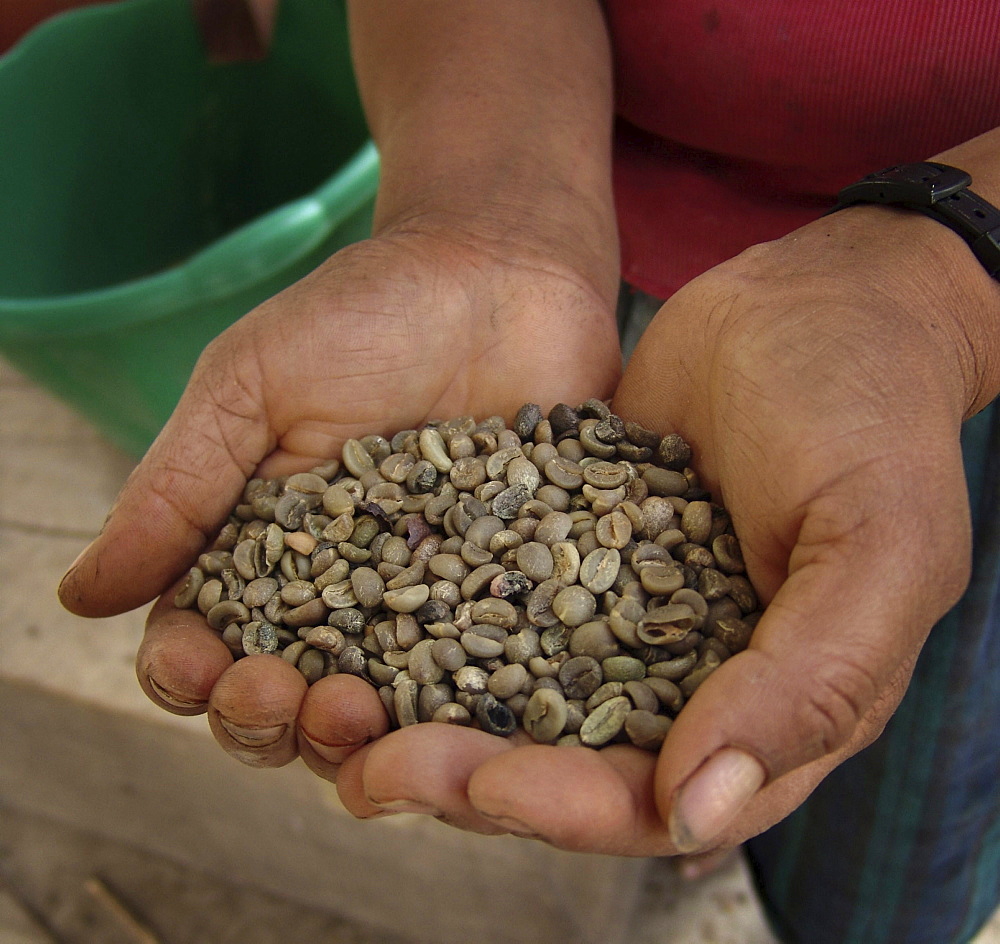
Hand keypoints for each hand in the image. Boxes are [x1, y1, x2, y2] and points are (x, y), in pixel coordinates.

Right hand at [58, 219, 619, 780]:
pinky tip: (461, 718)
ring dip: (358, 736)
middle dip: (271, 720)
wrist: (503, 272)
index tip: (198, 662)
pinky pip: (491, 674)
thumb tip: (81, 595)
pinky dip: (468, 710)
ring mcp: (435, 601)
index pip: (209, 643)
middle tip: (288, 697)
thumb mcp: (252, 385)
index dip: (192, 673)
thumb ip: (177, 487)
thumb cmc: (369, 314)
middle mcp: (347, 593)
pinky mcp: (515, 594)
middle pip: (292, 698)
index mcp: (266, 551)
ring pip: (384, 711)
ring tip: (362, 712)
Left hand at [324, 205, 988, 854]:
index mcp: (759, 712)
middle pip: (554, 762)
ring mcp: (610, 613)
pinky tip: (353, 613)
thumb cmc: (869, 417)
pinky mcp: (561, 548)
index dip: (564, 807)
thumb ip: (809, 683)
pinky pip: (485, 594)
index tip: (483, 782)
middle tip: (366, 756)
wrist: (816, 303)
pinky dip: (423, 611)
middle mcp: (676, 681)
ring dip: (422, 706)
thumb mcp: (877, 546)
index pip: (649, 799)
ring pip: (503, 689)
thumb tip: (697, 810)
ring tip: (331, 699)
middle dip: (461, 769)